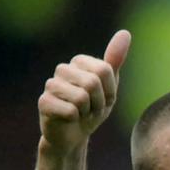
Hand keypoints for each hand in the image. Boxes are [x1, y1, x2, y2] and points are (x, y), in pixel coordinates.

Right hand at [38, 29, 130, 154]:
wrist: (73, 136)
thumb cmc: (91, 110)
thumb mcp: (109, 87)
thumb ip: (115, 61)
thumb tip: (125, 33)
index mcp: (79, 61)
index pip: (104, 70)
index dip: (109, 91)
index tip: (103, 100)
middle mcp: (62, 69)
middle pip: (92, 82)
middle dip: (98, 103)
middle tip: (91, 110)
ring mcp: (51, 84)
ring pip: (81, 97)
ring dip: (87, 113)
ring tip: (81, 115)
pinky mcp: (44, 102)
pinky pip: (70, 111)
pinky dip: (75, 120)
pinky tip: (68, 120)